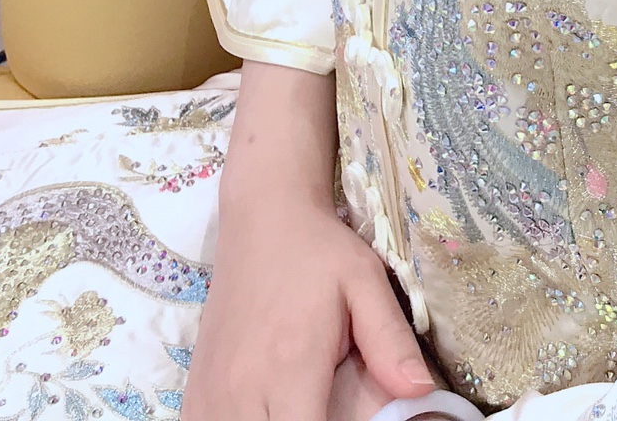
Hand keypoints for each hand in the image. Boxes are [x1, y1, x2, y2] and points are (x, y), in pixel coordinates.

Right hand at [185, 61, 439, 420]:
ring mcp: (213, 392)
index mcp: (291, 366)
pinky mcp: (195, 389)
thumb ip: (389, 339)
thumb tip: (420, 391)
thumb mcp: (364, 282)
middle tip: (324, 407)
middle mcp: (244, 388)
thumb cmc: (317, 250)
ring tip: (296, 406)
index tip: (348, 419)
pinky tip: (260, 410)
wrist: (262, 216)